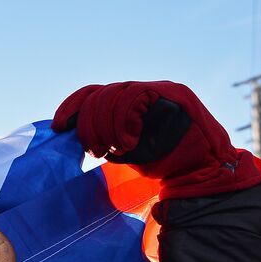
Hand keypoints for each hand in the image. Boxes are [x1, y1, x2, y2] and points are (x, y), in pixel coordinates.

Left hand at [52, 81, 260, 199]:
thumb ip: (105, 136)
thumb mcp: (126, 149)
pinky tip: (128, 143)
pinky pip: (134, 96)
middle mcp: (143, 90)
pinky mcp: (172, 93)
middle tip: (97, 151)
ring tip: (114, 149)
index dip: (72, 107)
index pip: (92, 93)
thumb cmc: (165, 164)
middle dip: (90, 125)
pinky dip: (125, 122)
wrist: (202, 172)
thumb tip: (71, 132)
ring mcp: (159, 89)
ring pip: (114, 94)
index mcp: (130, 101)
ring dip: (107, 126)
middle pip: (99, 95)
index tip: (58, 127)